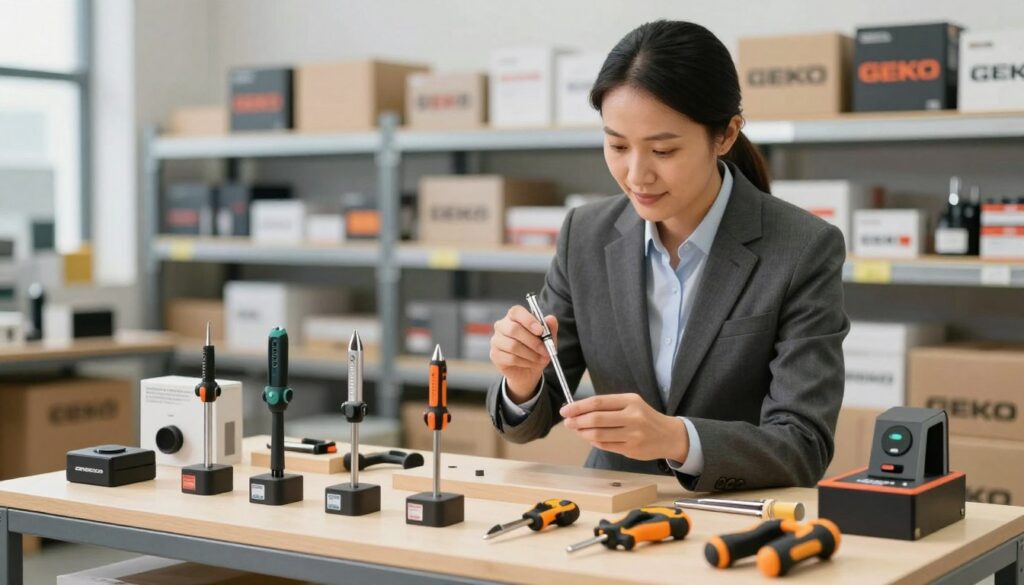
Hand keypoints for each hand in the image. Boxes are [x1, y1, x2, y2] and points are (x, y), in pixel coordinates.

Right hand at [489, 305, 557, 402]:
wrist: (528, 370)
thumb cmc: (536, 350)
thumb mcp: (548, 339)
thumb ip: (550, 328)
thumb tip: (551, 319)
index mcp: (514, 317)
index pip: (516, 312)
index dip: (528, 320)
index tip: (540, 330)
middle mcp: (502, 326)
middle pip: (514, 329)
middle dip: (533, 342)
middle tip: (545, 350)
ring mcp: (496, 340)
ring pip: (513, 346)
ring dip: (531, 354)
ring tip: (541, 359)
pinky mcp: (495, 354)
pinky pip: (510, 358)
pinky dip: (525, 362)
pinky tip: (531, 363)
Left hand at [560, 393, 688, 461]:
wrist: (669, 436)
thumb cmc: (645, 417)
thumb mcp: (631, 404)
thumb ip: (608, 407)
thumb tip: (578, 411)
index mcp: (630, 401)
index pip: (598, 402)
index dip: (578, 406)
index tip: (565, 410)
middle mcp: (633, 416)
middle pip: (596, 419)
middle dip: (577, 421)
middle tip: (567, 423)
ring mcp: (633, 434)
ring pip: (599, 435)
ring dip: (583, 433)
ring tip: (576, 430)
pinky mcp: (632, 449)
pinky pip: (605, 446)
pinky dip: (593, 441)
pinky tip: (589, 437)